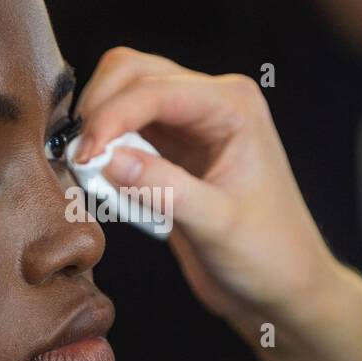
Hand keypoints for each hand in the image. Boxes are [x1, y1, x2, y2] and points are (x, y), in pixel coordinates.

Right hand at [74, 46, 337, 325]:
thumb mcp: (217, 226)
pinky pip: (124, 130)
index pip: (154, 88)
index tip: (84, 158)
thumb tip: (107, 159)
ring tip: (87, 171)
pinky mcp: (171, 149)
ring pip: (122, 93)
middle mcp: (210, 102)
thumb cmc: (269, 255)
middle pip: (131, 72)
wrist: (282, 287)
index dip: (111, 117)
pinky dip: (104, 147)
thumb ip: (164, 189)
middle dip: (98, 110)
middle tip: (79, 161)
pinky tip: (101, 180)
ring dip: (97, 125)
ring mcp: (189, 122)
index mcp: (233, 105)